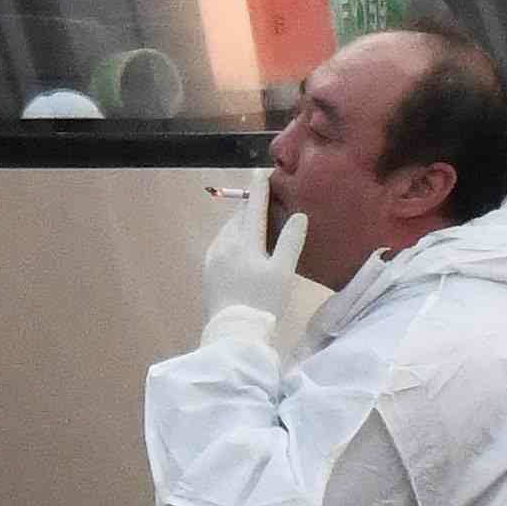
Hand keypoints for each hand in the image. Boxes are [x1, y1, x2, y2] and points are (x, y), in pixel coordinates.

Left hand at [188, 186, 309, 335]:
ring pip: (228, 231)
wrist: (234, 334)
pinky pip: (221, 245)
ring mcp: (213, 258)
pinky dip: (232, 238)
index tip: (260, 172)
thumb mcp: (283, 272)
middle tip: (263, 200)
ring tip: (254, 224)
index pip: (253, 209)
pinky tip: (240, 247)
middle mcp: (224, 244)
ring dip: (240, 224)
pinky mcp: (208, 271)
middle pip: (239, 219)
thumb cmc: (263, 302)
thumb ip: (290, 241)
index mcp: (244, 242)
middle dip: (250, 207)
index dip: (258, 190)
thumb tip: (298, 215)